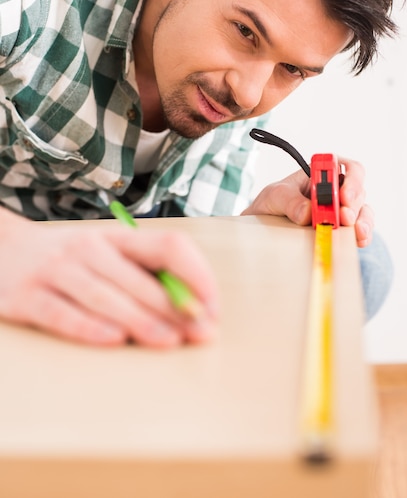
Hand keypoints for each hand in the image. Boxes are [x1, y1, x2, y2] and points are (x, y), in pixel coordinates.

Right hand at [0, 208, 218, 346]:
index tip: (211, 305)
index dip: (196, 274)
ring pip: (105, 296)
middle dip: (176, 307)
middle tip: (201, 332)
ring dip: (141, 319)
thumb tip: (192, 305)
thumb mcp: (105, 255)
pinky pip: (61, 313)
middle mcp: (89, 250)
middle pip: (140, 278)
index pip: (168, 246)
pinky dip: (88, 327)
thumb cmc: (68, 259)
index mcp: (116, 239)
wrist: (1, 249)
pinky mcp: (27, 297)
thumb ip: (142, 274)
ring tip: (169, 340)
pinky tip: (113, 340)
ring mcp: (57, 271)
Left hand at [242, 157, 373, 247]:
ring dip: (361, 221)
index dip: (352, 180)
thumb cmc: (273, 201)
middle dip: (353, 205)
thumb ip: (289, 201)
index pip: (349, 168)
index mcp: (323, 173)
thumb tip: (308, 212)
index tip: (343, 195)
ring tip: (355, 231)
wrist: (265, 222)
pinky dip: (361, 236)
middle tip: (343, 217)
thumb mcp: (274, 195)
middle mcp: (337, 189)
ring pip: (363, 212)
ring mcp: (342, 210)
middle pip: (358, 193)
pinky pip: (359, 231)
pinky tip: (358, 240)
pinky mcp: (342, 228)